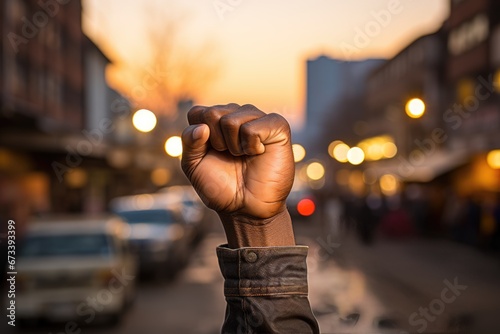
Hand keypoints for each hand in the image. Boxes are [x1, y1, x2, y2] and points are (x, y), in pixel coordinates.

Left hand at [181, 104, 294, 247]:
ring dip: (234, 146)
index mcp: (216, 122)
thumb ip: (189, 142)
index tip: (211, 154)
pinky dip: (251, 145)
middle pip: (212, 113)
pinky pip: (253, 127)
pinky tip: (258, 153)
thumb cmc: (221, 186)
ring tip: (244, 156)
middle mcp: (237, 115)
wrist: (246, 208)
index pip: (197, 113)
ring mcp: (257, 118)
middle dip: (216, 141)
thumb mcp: (194, 165)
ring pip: (231, 120)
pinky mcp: (277, 127)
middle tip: (230, 156)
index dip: (198, 137)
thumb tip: (202, 127)